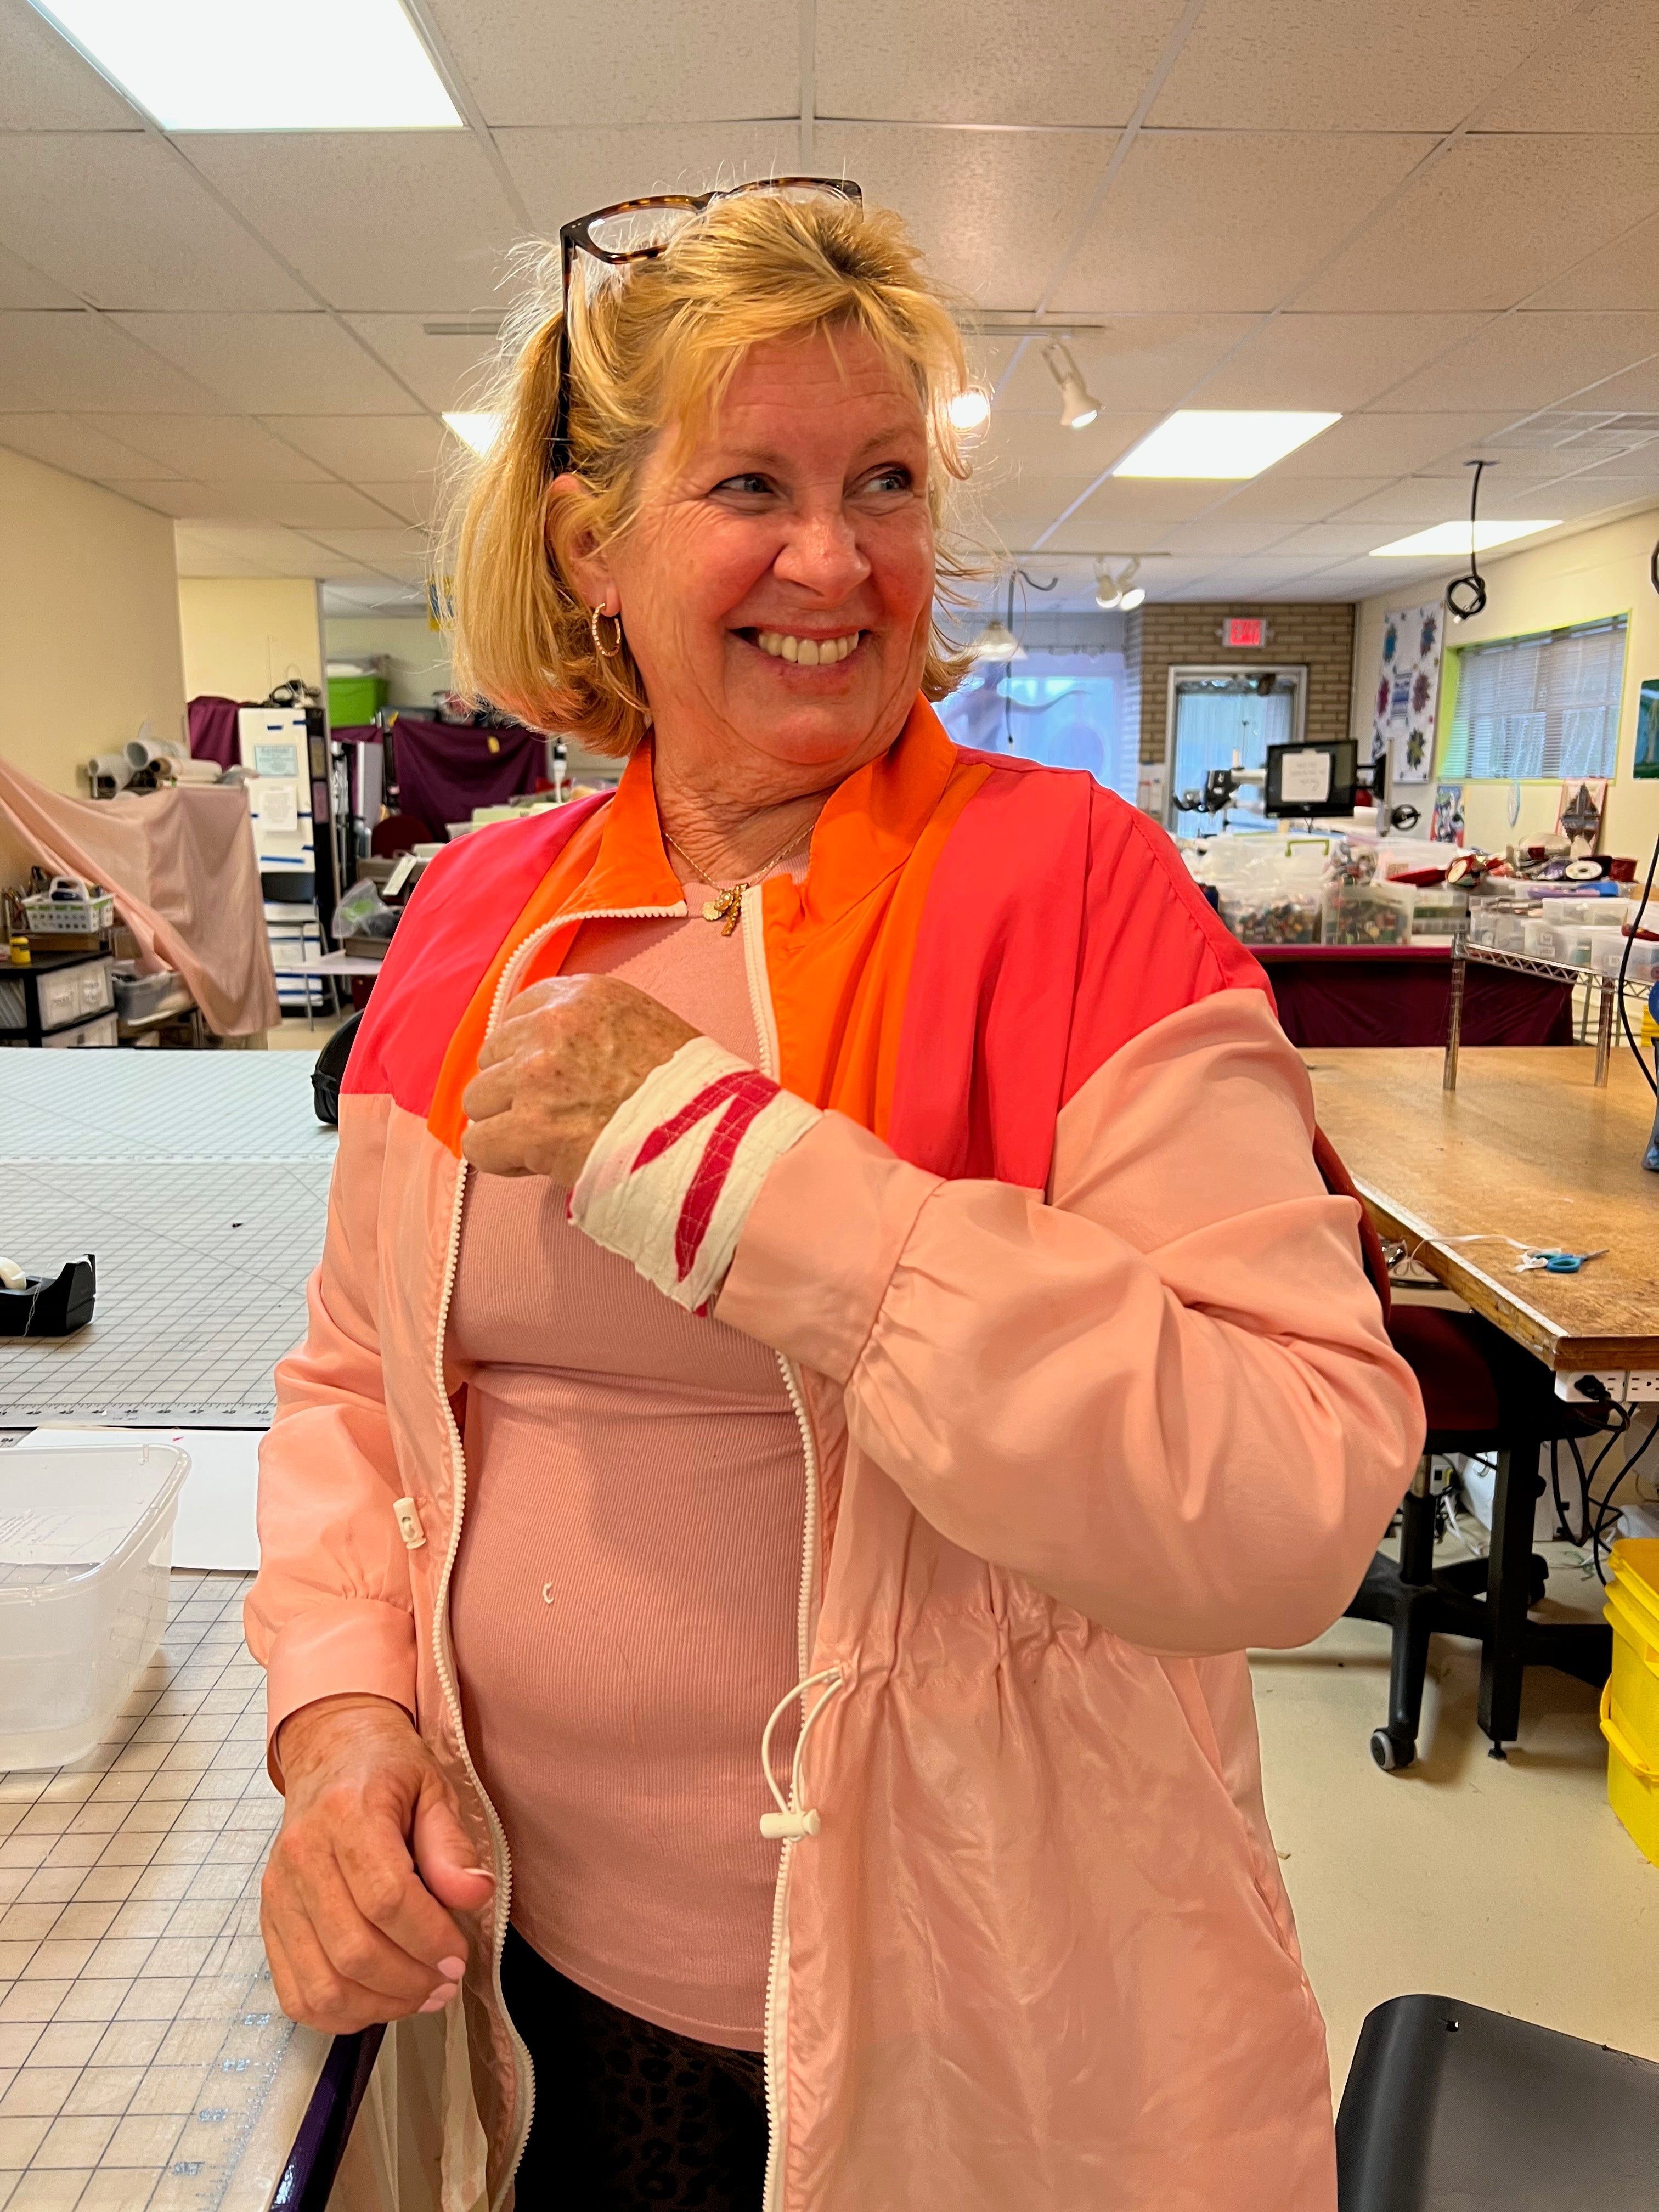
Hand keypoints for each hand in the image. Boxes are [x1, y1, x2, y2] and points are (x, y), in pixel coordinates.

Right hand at [262, 1694, 495, 2034]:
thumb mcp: (433, 1788)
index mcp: (347, 1814)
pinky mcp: (268, 1922)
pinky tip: (379, 2001)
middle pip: (354, 1950)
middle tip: (448, 1982)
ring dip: (379, 2005)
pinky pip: (296, 1994)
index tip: (460, 1956)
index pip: (386, 1899)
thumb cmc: (389, 1771)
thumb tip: (475, 1896)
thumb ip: (451, 1845)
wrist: (330, 1753)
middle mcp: (302, 1856)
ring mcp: (278, 1894)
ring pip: (323, 1984)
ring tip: (421, 1996)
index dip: (429, 1939)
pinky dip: (340, 2014)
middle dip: (410, 1980)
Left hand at [461, 974, 697, 1183]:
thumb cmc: (692, 1094)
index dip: (529, 1054)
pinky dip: (502, 1159)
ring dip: (507, 1124)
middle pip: (492, 1056)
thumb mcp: (645, 1027)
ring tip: (551, 1141)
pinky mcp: (531, 1127)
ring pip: (479, 1100)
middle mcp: (555, 1024)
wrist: (716, 1139)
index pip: (519, 1013)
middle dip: (515, 1089)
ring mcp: (538, 1074)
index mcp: (587, 995)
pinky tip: (539, 1163)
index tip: (555, 1081)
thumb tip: (546, 1055)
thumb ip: (592, 1028)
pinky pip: (479, 1144)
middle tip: (557, 1117)